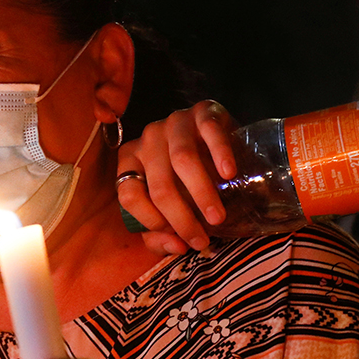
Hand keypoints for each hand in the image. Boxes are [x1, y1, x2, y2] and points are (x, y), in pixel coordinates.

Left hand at [117, 100, 236, 254]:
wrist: (219, 142)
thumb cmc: (188, 182)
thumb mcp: (170, 208)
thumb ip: (161, 234)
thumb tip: (177, 246)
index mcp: (129, 162)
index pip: (129, 195)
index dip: (150, 220)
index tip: (177, 238)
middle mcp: (146, 139)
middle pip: (159, 184)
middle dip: (182, 217)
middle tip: (204, 238)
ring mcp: (173, 122)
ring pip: (183, 160)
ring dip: (202, 192)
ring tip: (217, 217)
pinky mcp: (202, 111)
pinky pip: (209, 131)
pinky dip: (220, 154)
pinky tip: (229, 174)